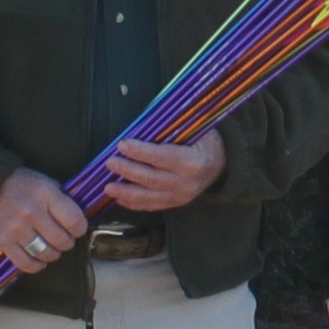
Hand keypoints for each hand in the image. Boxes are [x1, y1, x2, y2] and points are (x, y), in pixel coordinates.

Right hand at [0, 169, 89, 270]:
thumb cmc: (26, 186)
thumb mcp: (49, 184)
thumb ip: (64, 202)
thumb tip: (79, 226)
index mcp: (45, 193)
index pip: (75, 221)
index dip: (80, 229)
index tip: (76, 229)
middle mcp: (30, 210)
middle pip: (61, 240)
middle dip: (66, 243)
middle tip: (62, 239)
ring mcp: (14, 227)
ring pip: (45, 253)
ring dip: (52, 254)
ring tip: (50, 248)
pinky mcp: (1, 240)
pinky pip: (26, 263)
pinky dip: (36, 265)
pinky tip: (38, 260)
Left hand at [99, 127, 227, 213]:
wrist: (221, 163)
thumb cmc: (204, 140)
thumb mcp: (195, 128)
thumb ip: (172, 126)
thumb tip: (143, 122)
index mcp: (194, 162)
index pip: (163, 157)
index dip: (141, 151)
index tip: (122, 144)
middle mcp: (187, 183)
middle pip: (152, 179)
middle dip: (128, 171)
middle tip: (110, 162)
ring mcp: (181, 197)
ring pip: (149, 197)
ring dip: (126, 192)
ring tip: (108, 187)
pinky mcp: (176, 204)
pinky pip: (152, 206)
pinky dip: (134, 203)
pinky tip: (119, 198)